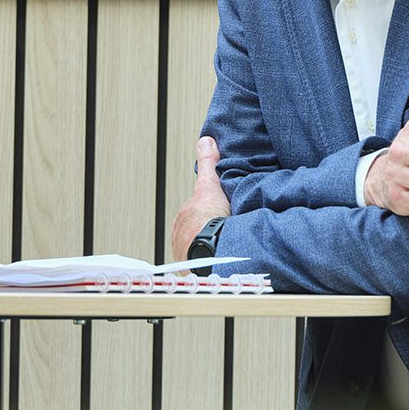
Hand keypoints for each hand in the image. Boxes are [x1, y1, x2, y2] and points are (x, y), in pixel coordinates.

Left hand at [171, 135, 232, 257]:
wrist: (211, 250)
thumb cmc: (209, 221)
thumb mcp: (210, 184)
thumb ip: (208, 163)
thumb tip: (206, 141)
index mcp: (184, 216)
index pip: (196, 211)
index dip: (210, 209)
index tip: (221, 213)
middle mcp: (181, 235)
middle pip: (197, 229)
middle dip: (209, 228)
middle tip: (227, 229)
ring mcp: (185, 252)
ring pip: (199, 246)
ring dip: (211, 246)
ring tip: (227, 245)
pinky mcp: (192, 269)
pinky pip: (202, 263)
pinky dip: (212, 260)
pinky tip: (223, 258)